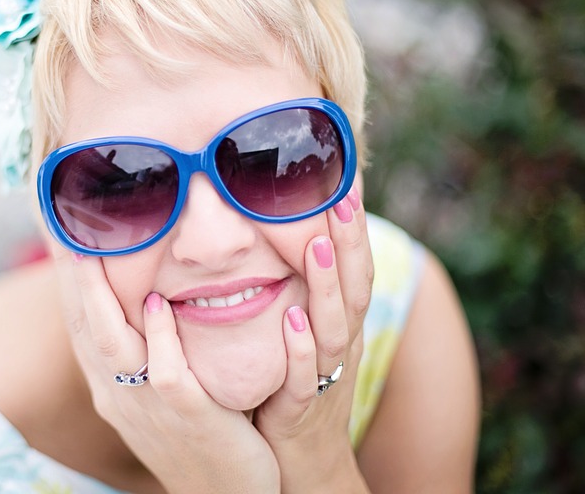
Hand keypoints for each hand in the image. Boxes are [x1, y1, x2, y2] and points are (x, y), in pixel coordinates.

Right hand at [54, 248, 279, 493]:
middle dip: (70, 273)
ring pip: (112, 346)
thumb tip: (145, 289)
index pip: (78, 320)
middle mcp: (119, 392)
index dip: (64, 274)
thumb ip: (145, 345)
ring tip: (93, 250)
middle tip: (61, 221)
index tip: (56, 226)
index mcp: (109, 384)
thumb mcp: (158, 389)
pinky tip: (156, 303)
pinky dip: (159, 337)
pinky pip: (167, 374)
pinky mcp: (189, 417)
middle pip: (83, 325)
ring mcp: (150, 406)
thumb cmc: (197, 430)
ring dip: (99, 297)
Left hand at [253, 187, 373, 491]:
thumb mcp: (303, 334)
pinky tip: (293, 319)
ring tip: (319, 245)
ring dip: (328, 285)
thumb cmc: (296, 387)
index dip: (351, 225)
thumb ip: (299, 291)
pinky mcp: (302, 406)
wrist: (302, 462)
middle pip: (353, 286)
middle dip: (350, 240)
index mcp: (339, 323)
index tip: (344, 177)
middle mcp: (340, 343)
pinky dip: (301, 347)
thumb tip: (285, 237)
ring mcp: (325, 374)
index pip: (351, 266)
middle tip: (342, 194)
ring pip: (334, 325)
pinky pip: (305, 375)